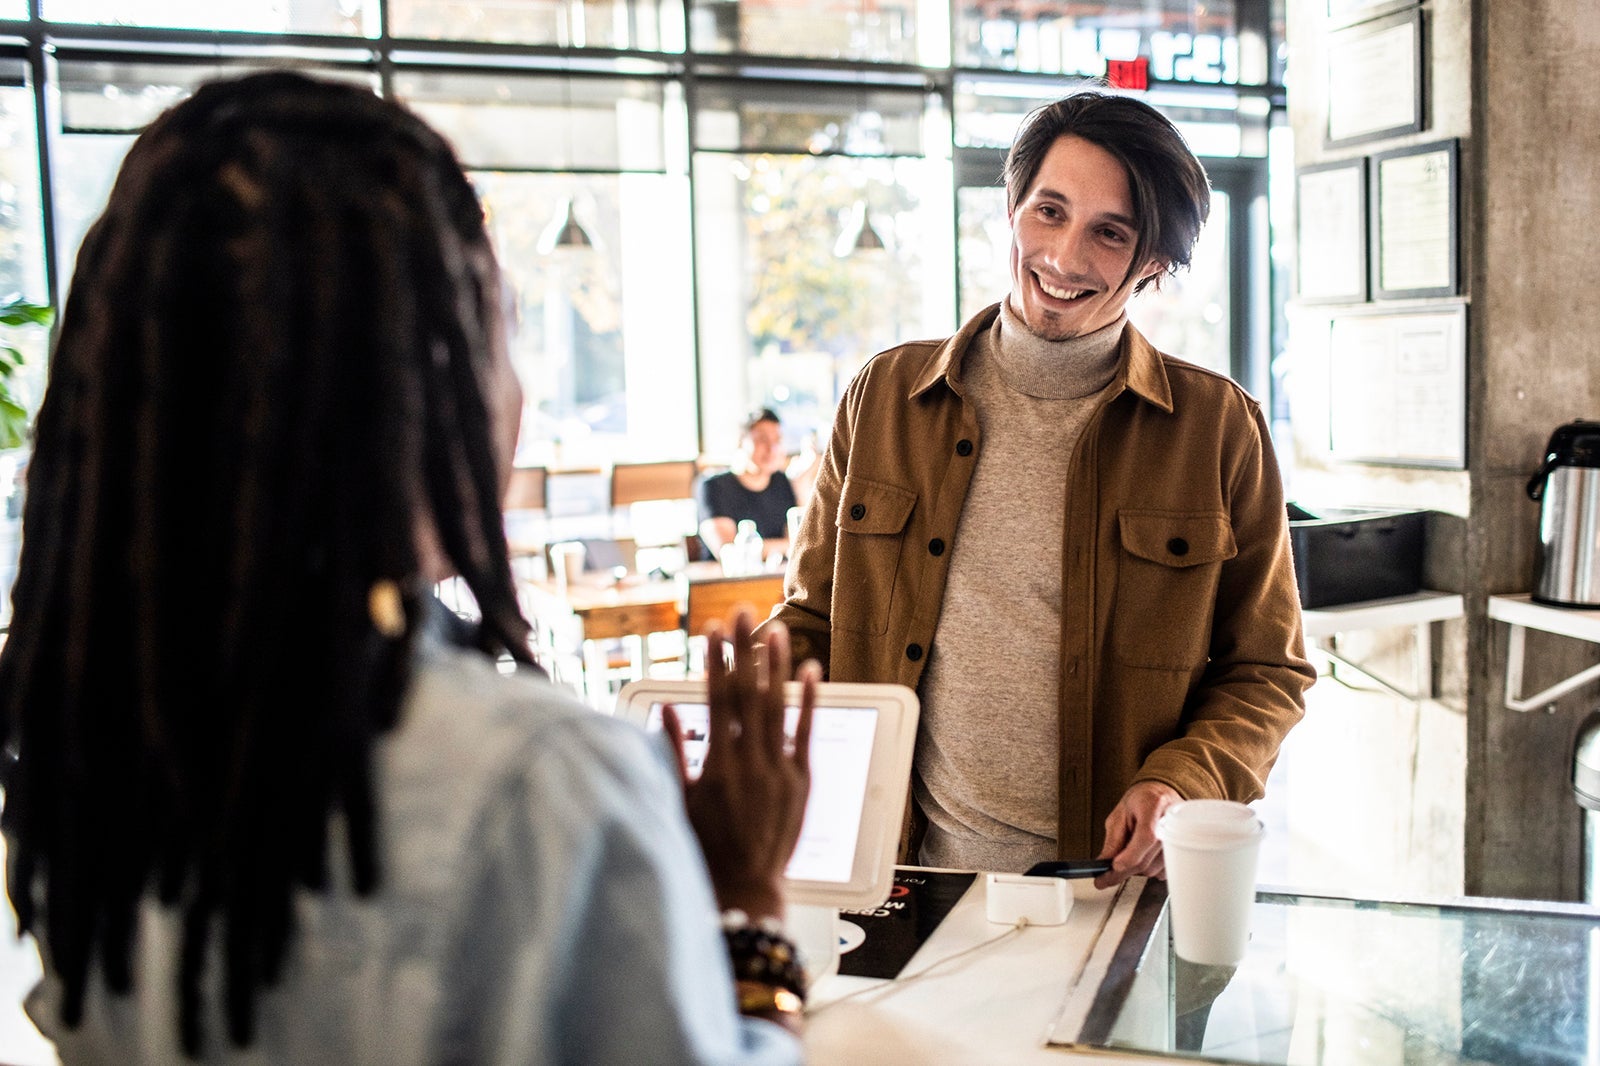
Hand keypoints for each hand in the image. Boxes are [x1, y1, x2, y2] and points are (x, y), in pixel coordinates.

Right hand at [664, 609, 817, 922]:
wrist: (745, 889)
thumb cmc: (706, 848)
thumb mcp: (680, 801)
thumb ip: (673, 753)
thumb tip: (666, 708)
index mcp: (717, 766)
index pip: (716, 700)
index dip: (715, 662)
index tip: (712, 631)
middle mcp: (750, 763)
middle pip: (747, 693)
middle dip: (744, 650)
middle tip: (743, 612)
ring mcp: (779, 771)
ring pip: (778, 707)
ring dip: (776, 666)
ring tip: (775, 630)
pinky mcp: (801, 782)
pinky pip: (806, 733)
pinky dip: (808, 701)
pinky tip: (810, 671)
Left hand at [1094, 781, 1181, 888]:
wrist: (1159, 796)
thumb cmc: (1139, 803)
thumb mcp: (1119, 815)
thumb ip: (1113, 840)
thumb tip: (1105, 863)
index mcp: (1154, 806)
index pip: (1146, 836)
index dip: (1129, 856)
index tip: (1114, 866)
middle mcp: (1171, 823)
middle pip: (1147, 858)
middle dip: (1123, 869)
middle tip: (1107, 873)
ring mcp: (1180, 838)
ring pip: (1152, 870)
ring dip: (1135, 869)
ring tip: (1129, 852)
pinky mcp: (1182, 852)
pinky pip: (1160, 872)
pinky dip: (1147, 869)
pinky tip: (1143, 854)